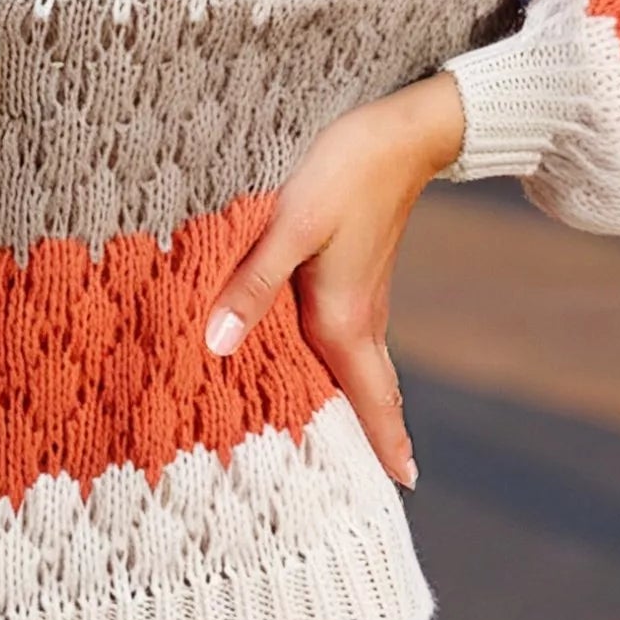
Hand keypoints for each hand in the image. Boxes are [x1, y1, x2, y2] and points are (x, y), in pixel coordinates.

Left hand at [203, 72, 465, 489]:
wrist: (400, 131)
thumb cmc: (345, 172)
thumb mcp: (290, 225)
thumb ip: (251, 285)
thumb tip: (218, 345)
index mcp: (345, 319)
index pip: (372, 400)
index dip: (386, 444)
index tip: (401, 488)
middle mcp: (359, 317)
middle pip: (368, 394)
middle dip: (369, 437)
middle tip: (368, 485)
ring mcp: (361, 296)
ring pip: (356, 367)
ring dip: (353, 404)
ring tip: (339, 443)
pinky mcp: (354, 273)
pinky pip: (347, 338)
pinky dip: (338, 366)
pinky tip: (315, 366)